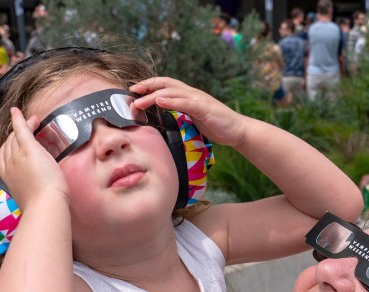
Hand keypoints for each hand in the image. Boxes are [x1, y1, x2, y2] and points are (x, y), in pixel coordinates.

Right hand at [0, 106, 69, 211]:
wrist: (45, 206)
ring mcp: (17, 157)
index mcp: (8, 178)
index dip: (9, 148)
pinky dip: (18, 119)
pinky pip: (20, 129)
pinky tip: (16, 111)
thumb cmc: (43, 206)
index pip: (3, 158)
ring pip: (15, 136)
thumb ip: (29, 190)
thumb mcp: (30, 198)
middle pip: (9, 144)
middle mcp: (9, 165)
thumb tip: (36, 191)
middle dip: (17, 134)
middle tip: (31, 128)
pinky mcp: (28, 150)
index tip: (17, 145)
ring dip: (23, 126)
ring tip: (34, 120)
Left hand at [129, 77, 247, 146]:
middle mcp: (192, 94)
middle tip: (131, 91)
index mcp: (188, 96)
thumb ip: (181, 113)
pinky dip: (171, 100)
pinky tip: (160, 101)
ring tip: (139, 101)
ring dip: (153, 95)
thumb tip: (165, 115)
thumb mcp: (194, 118)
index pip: (166, 85)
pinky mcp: (204, 108)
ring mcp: (198, 99)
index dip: (149, 85)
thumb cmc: (216, 125)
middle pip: (165, 84)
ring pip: (172, 91)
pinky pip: (185, 102)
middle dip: (147, 85)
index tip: (134, 90)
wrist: (237, 131)